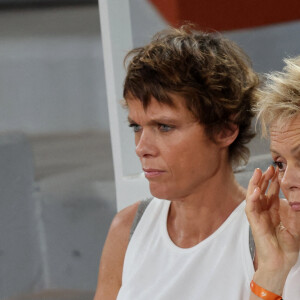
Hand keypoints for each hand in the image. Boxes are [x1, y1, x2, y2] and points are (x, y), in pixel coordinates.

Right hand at [246, 166, 298, 293]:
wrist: (281, 261)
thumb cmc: (288, 245)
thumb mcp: (296, 223)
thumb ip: (294, 209)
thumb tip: (295, 195)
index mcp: (273, 210)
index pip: (271, 191)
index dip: (273, 180)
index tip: (277, 169)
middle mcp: (264, 210)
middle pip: (261, 190)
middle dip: (264, 178)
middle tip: (269, 167)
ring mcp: (258, 215)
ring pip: (253, 196)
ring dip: (255, 184)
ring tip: (258, 172)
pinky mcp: (254, 222)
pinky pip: (251, 208)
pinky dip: (252, 198)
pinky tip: (256, 190)